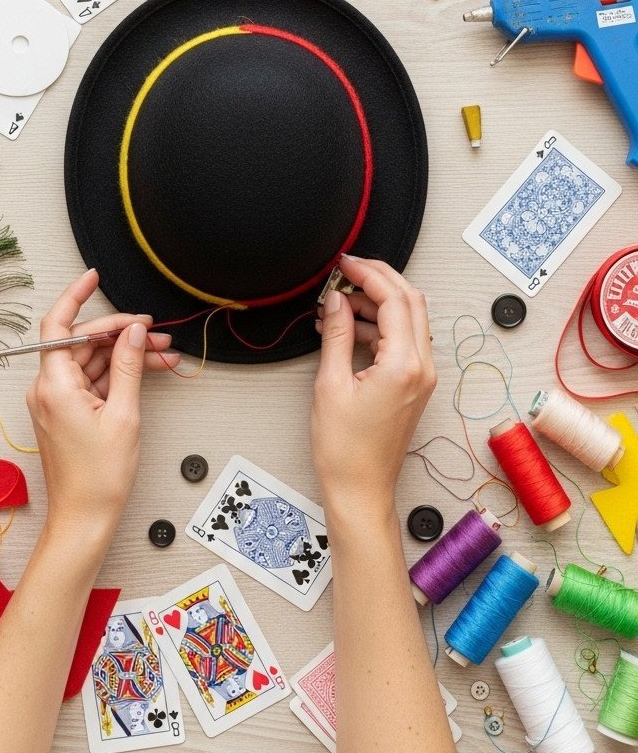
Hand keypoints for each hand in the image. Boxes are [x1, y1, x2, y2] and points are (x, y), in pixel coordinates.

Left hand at [26, 269, 179, 549]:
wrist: (85, 519)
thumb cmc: (100, 477)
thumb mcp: (124, 414)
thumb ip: (129, 365)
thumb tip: (135, 331)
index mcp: (54, 384)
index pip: (59, 324)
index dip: (76, 295)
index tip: (94, 277)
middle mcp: (48, 388)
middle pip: (82, 341)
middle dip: (121, 332)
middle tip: (158, 332)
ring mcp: (56, 401)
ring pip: (91, 360)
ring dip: (126, 354)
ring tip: (165, 353)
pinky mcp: (66, 413)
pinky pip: (92, 381)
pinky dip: (119, 374)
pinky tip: (149, 370)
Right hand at [311, 254, 434, 526]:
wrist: (360, 488)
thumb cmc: (344, 449)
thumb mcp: (330, 384)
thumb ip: (337, 334)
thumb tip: (337, 299)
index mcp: (403, 365)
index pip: (394, 299)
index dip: (368, 274)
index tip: (344, 263)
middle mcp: (422, 367)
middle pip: (411, 301)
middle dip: (379, 278)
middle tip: (347, 270)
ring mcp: (423, 376)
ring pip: (410, 318)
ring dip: (379, 302)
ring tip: (340, 304)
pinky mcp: (416, 384)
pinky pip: (405, 339)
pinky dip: (382, 324)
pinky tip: (351, 327)